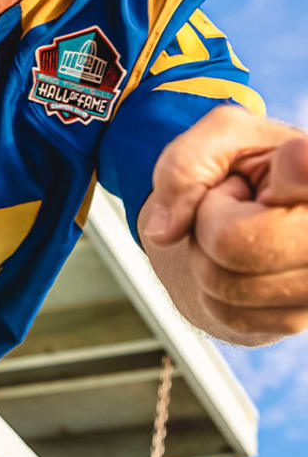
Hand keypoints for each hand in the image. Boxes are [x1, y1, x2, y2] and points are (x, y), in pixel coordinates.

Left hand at [139, 105, 307, 342]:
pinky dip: (213, 286)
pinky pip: (226, 312)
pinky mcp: (298, 319)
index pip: (302, 170)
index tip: (292, 160)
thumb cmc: (242, 167)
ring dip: (207, 255)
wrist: (252, 211)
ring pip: (224, 283)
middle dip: (207, 221)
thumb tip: (163, 232)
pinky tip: (241, 259)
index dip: (293, 171)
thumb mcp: (216, 137)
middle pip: (232, 242)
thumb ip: (184, 164)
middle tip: (232, 202)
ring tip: (237, 228)